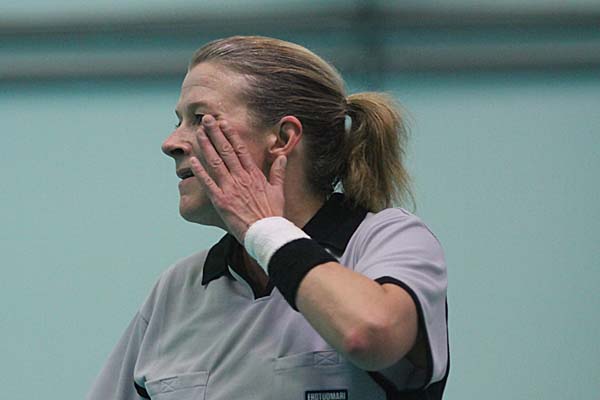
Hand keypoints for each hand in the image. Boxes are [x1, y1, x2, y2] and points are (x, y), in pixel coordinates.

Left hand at [190, 115, 286, 242]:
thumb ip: (278, 172)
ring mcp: (230, 188)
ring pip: (216, 162)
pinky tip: (192, 160)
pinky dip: (199, 170)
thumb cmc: (273, 214)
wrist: (266, 232)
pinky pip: (208, 183)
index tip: (224, 123)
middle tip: (207, 119)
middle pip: (226, 151)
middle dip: (216, 133)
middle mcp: (241, 178)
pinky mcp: (221, 201)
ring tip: (198, 132)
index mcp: (254, 175)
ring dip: (206, 146)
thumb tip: (283, 157)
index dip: (231, 135)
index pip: (241, 149)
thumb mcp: (278, 191)